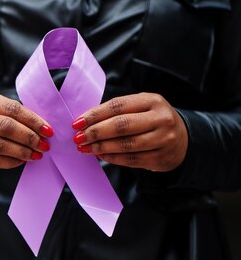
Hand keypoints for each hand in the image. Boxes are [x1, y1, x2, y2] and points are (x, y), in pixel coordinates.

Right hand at [0, 91, 53, 169]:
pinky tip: (20, 160)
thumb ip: (12, 113)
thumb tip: (41, 127)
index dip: (32, 120)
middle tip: (44, 145)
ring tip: (35, 154)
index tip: (48, 130)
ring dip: (22, 151)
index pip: (11, 109)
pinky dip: (10, 162)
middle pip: (5, 127)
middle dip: (29, 137)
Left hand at [72, 93, 187, 171]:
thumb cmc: (152, 121)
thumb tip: (85, 121)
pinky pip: (131, 159)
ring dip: (101, 147)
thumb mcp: (141, 108)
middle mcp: (161, 118)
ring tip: (84, 148)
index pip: (118, 106)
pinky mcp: (161, 157)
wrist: (182, 140)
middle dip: (95, 132)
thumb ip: (117, 112)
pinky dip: (112, 158)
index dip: (95, 115)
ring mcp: (163, 139)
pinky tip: (100, 155)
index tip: (77, 123)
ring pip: (126, 144)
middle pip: (121, 125)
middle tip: (78, 138)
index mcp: (152, 100)